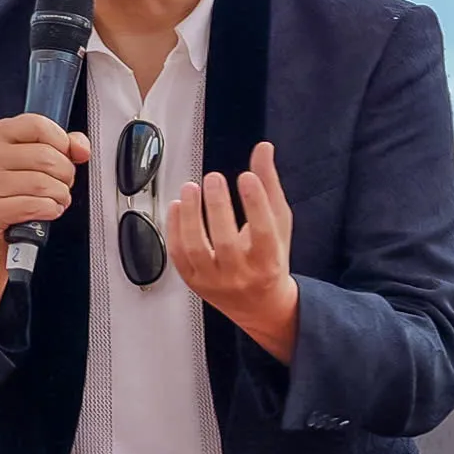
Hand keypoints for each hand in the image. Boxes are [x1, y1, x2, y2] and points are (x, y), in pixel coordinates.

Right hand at [0, 114, 90, 314]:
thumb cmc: (21, 183)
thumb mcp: (42, 154)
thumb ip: (67, 143)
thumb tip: (81, 149)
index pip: (38, 125)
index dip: (61, 142)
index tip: (63, 154)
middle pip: (45, 157)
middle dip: (65, 173)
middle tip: (62, 182)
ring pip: (43, 184)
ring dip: (60, 195)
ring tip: (56, 197)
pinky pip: (35, 206)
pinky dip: (50, 210)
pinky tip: (47, 210)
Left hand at [167, 141, 298, 361]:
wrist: (260, 305)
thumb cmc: (271, 258)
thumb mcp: (279, 224)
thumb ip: (269, 186)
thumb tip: (263, 148)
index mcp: (268, 261)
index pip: (263, 232)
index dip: (255, 203)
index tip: (246, 177)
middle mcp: (241, 274)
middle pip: (226, 242)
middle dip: (218, 207)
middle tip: (214, 177)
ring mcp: (214, 281)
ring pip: (196, 249)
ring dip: (190, 216)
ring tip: (190, 188)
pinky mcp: (194, 282)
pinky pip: (179, 256)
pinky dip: (174, 229)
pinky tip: (177, 205)